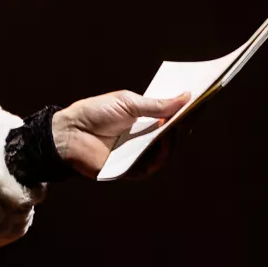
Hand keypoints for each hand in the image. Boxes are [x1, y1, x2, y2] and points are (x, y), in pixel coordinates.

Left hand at [51, 90, 191, 178]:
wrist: (70, 132)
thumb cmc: (95, 113)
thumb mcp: (128, 103)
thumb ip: (156, 104)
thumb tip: (186, 97)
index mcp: (142, 120)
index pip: (168, 117)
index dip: (182, 110)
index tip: (197, 99)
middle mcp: (142, 138)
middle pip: (169, 134)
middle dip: (182, 123)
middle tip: (194, 111)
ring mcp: (137, 154)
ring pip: (164, 151)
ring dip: (173, 139)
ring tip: (180, 125)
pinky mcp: (130, 169)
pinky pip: (150, 166)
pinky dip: (159, 156)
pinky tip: (164, 143)